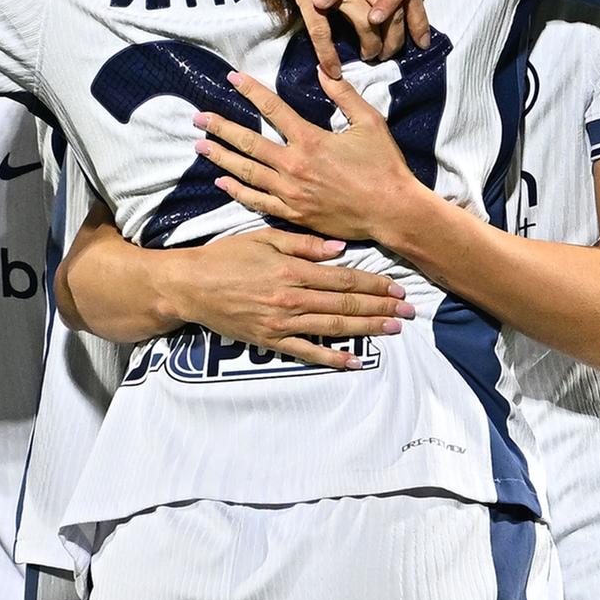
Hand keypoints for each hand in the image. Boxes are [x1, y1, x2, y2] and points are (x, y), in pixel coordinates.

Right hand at [169, 229, 411, 370]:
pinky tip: (355, 360)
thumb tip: (340, 249)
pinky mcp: (271, 341)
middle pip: (346, 304)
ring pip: (333, 326)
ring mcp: (282, 323)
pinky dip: (332, 357)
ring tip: (393, 329)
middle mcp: (291, 298)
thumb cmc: (225, 257)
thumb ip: (304, 245)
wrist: (190, 287)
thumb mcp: (264, 238)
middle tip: (409, 311)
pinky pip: (307, 352)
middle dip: (381, 307)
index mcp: (292, 270)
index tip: (398, 287)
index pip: (343, 278)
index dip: (374, 284)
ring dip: (367, 329)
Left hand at [198, 64, 425, 248]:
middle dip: (220, 128)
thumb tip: (324, 71)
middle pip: (248, 142)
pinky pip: (257, 202)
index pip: (273, 108)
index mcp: (311, 140)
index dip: (250, 90)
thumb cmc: (384, 167)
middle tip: (198, 118)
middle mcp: (294, 166)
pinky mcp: (294, 214)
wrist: (392, 211)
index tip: (232, 78)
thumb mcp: (370, 123)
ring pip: (246, 173)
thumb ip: (344, 96)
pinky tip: (222, 183)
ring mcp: (291, 193)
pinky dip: (237, 192)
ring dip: (222, 158)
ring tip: (201, 147)